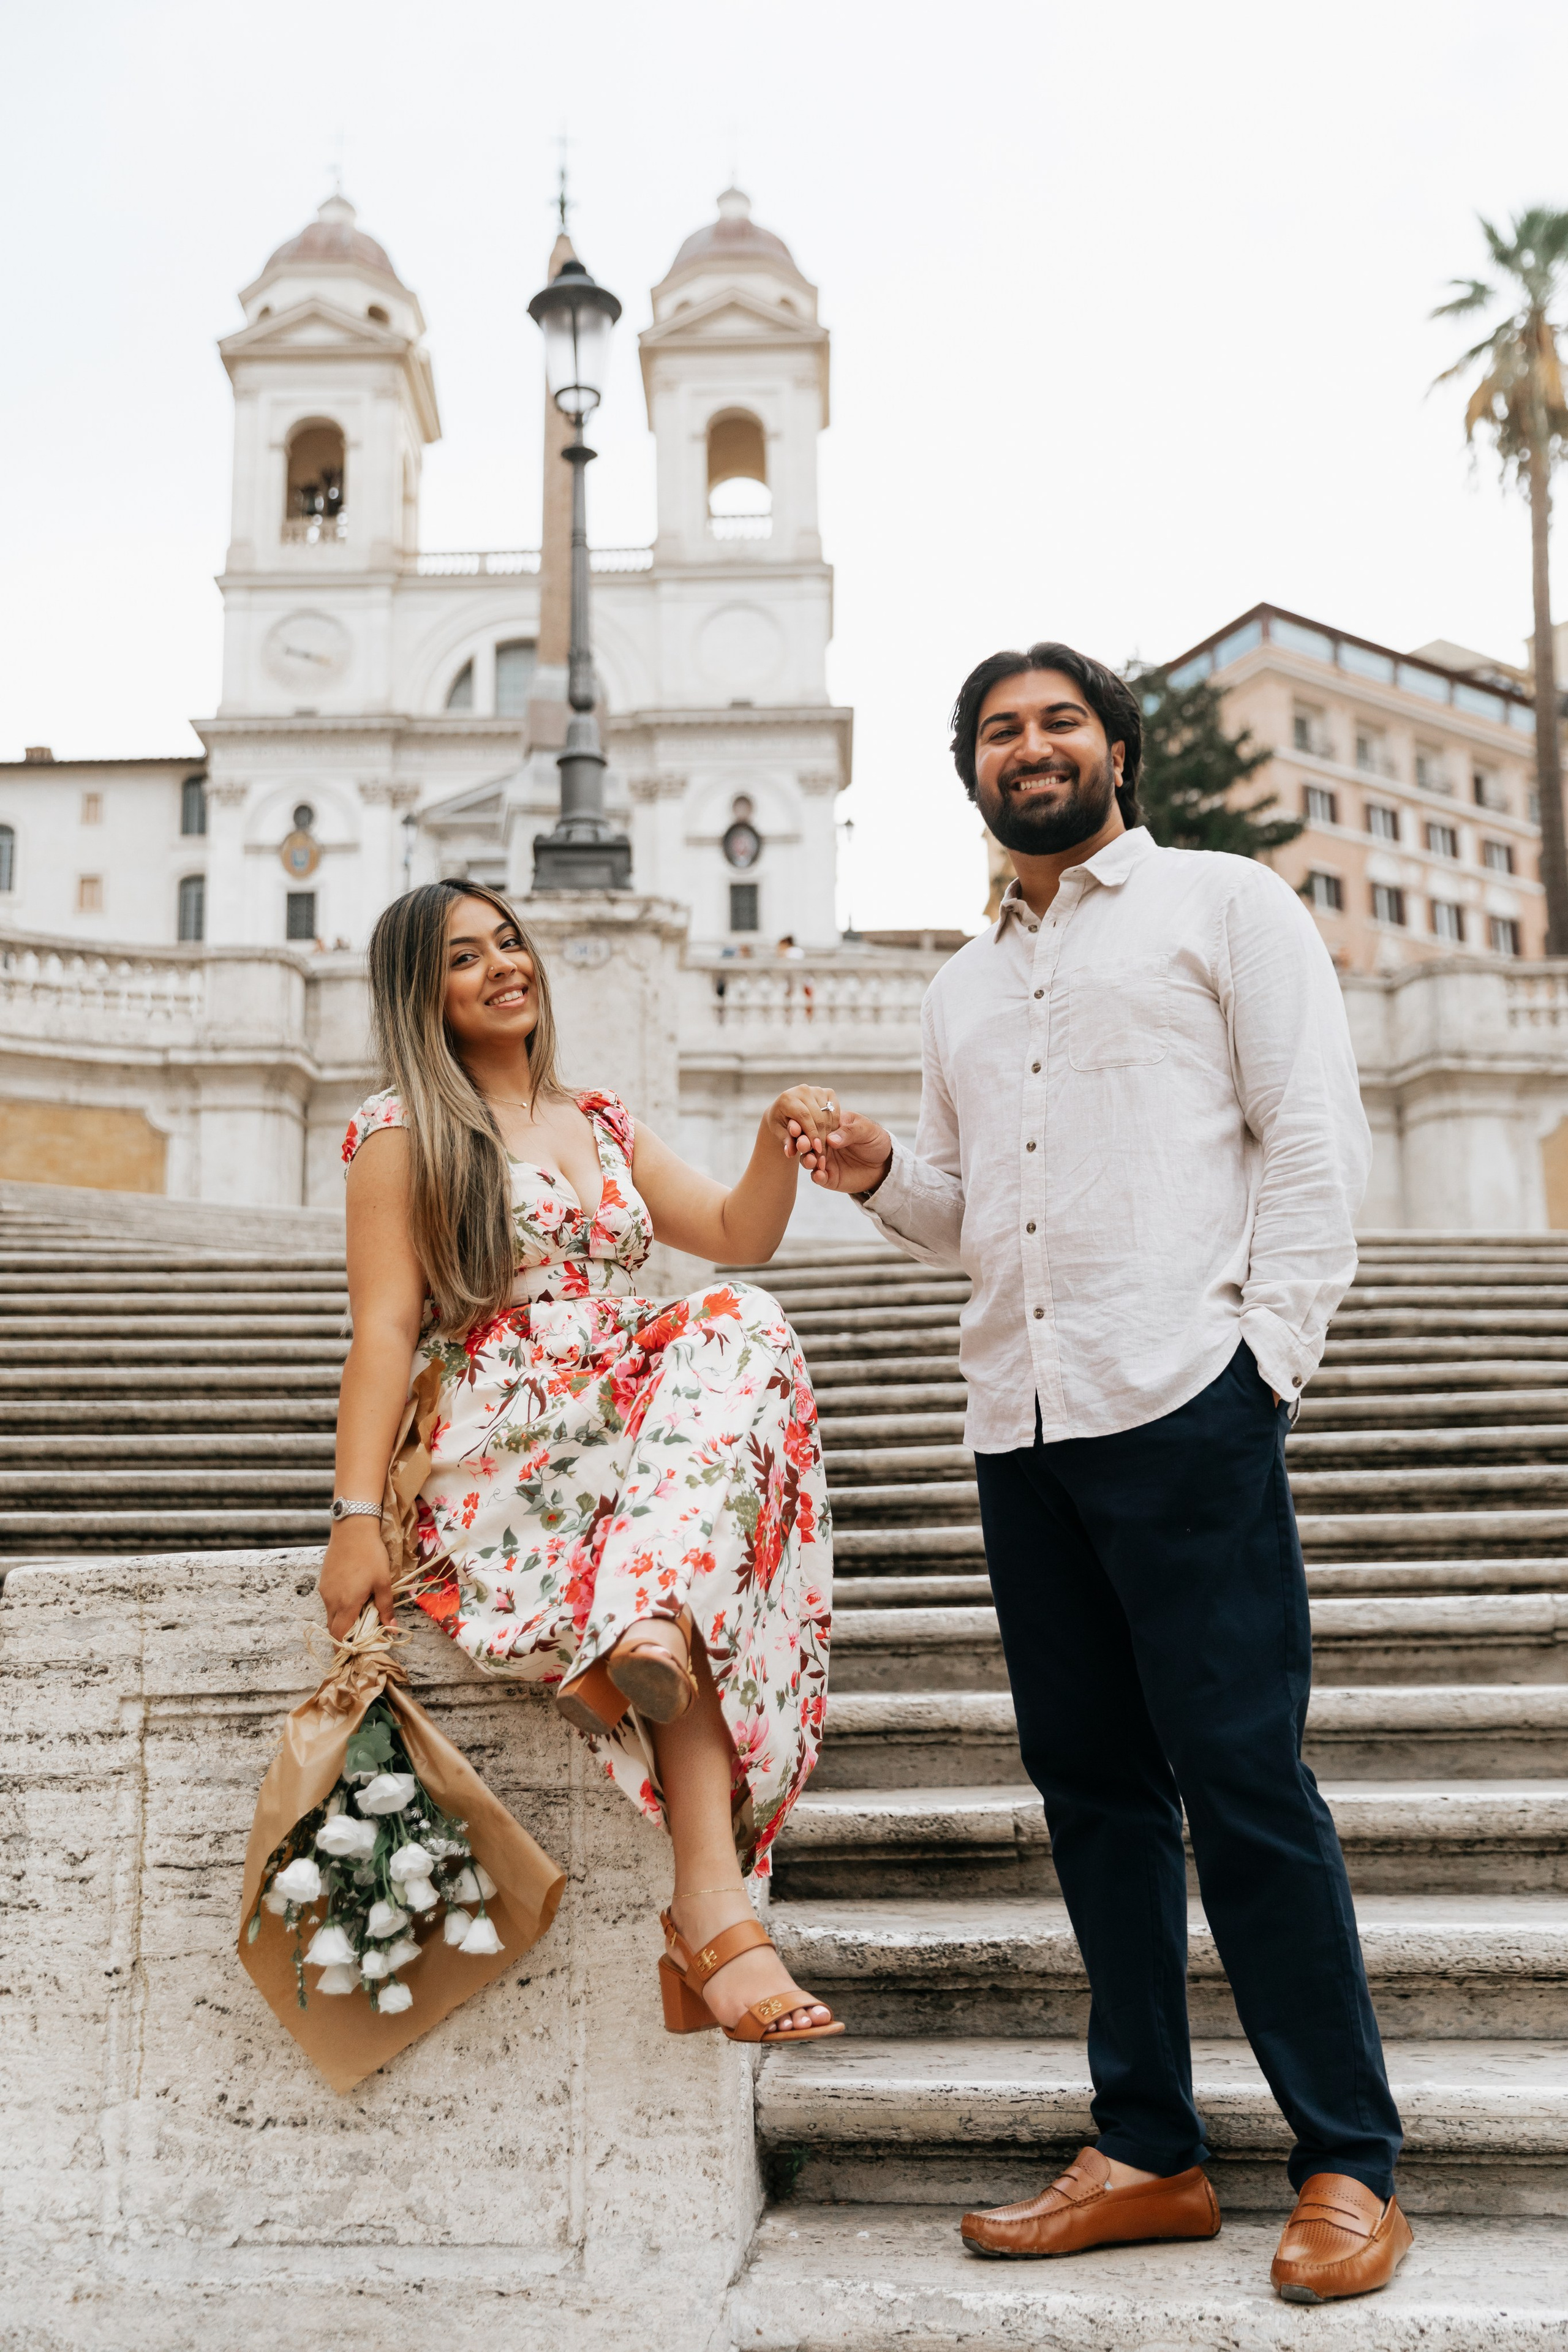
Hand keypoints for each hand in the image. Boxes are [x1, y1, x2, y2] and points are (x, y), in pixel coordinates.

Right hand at [318, 1516, 392, 1641]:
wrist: (353, 1529)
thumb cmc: (371, 1555)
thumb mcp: (383, 1582)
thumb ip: (385, 1607)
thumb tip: (391, 1629)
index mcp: (346, 1604)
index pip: (339, 1635)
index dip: (345, 1647)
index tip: (354, 1651)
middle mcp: (331, 1600)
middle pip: (333, 1627)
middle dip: (345, 1635)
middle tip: (361, 1635)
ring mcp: (325, 1590)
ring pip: (330, 1614)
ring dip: (342, 1619)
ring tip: (360, 1614)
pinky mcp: (323, 1581)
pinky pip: (329, 1600)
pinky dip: (339, 1606)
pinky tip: (353, 1596)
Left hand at [768, 1085, 840, 1162]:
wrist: (786, 1111)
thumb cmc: (781, 1124)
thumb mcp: (780, 1133)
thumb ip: (786, 1142)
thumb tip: (790, 1152)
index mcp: (787, 1097)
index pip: (804, 1116)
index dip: (812, 1134)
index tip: (817, 1149)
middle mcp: (803, 1089)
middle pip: (818, 1117)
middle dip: (822, 1138)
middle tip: (822, 1155)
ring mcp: (817, 1090)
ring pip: (828, 1116)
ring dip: (829, 1135)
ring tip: (824, 1149)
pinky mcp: (828, 1092)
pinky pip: (835, 1112)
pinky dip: (834, 1126)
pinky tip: (828, 1137)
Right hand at [791, 1105, 894, 1195]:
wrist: (884, 1162)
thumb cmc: (874, 1139)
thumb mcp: (866, 1130)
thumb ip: (849, 1132)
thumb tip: (830, 1139)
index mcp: (829, 1125)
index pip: (812, 1122)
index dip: (803, 1124)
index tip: (798, 1127)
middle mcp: (822, 1141)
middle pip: (805, 1141)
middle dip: (801, 1142)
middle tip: (803, 1144)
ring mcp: (824, 1159)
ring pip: (807, 1159)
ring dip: (806, 1159)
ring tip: (812, 1160)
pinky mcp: (828, 1176)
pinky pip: (818, 1177)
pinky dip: (817, 1176)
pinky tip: (820, 1175)